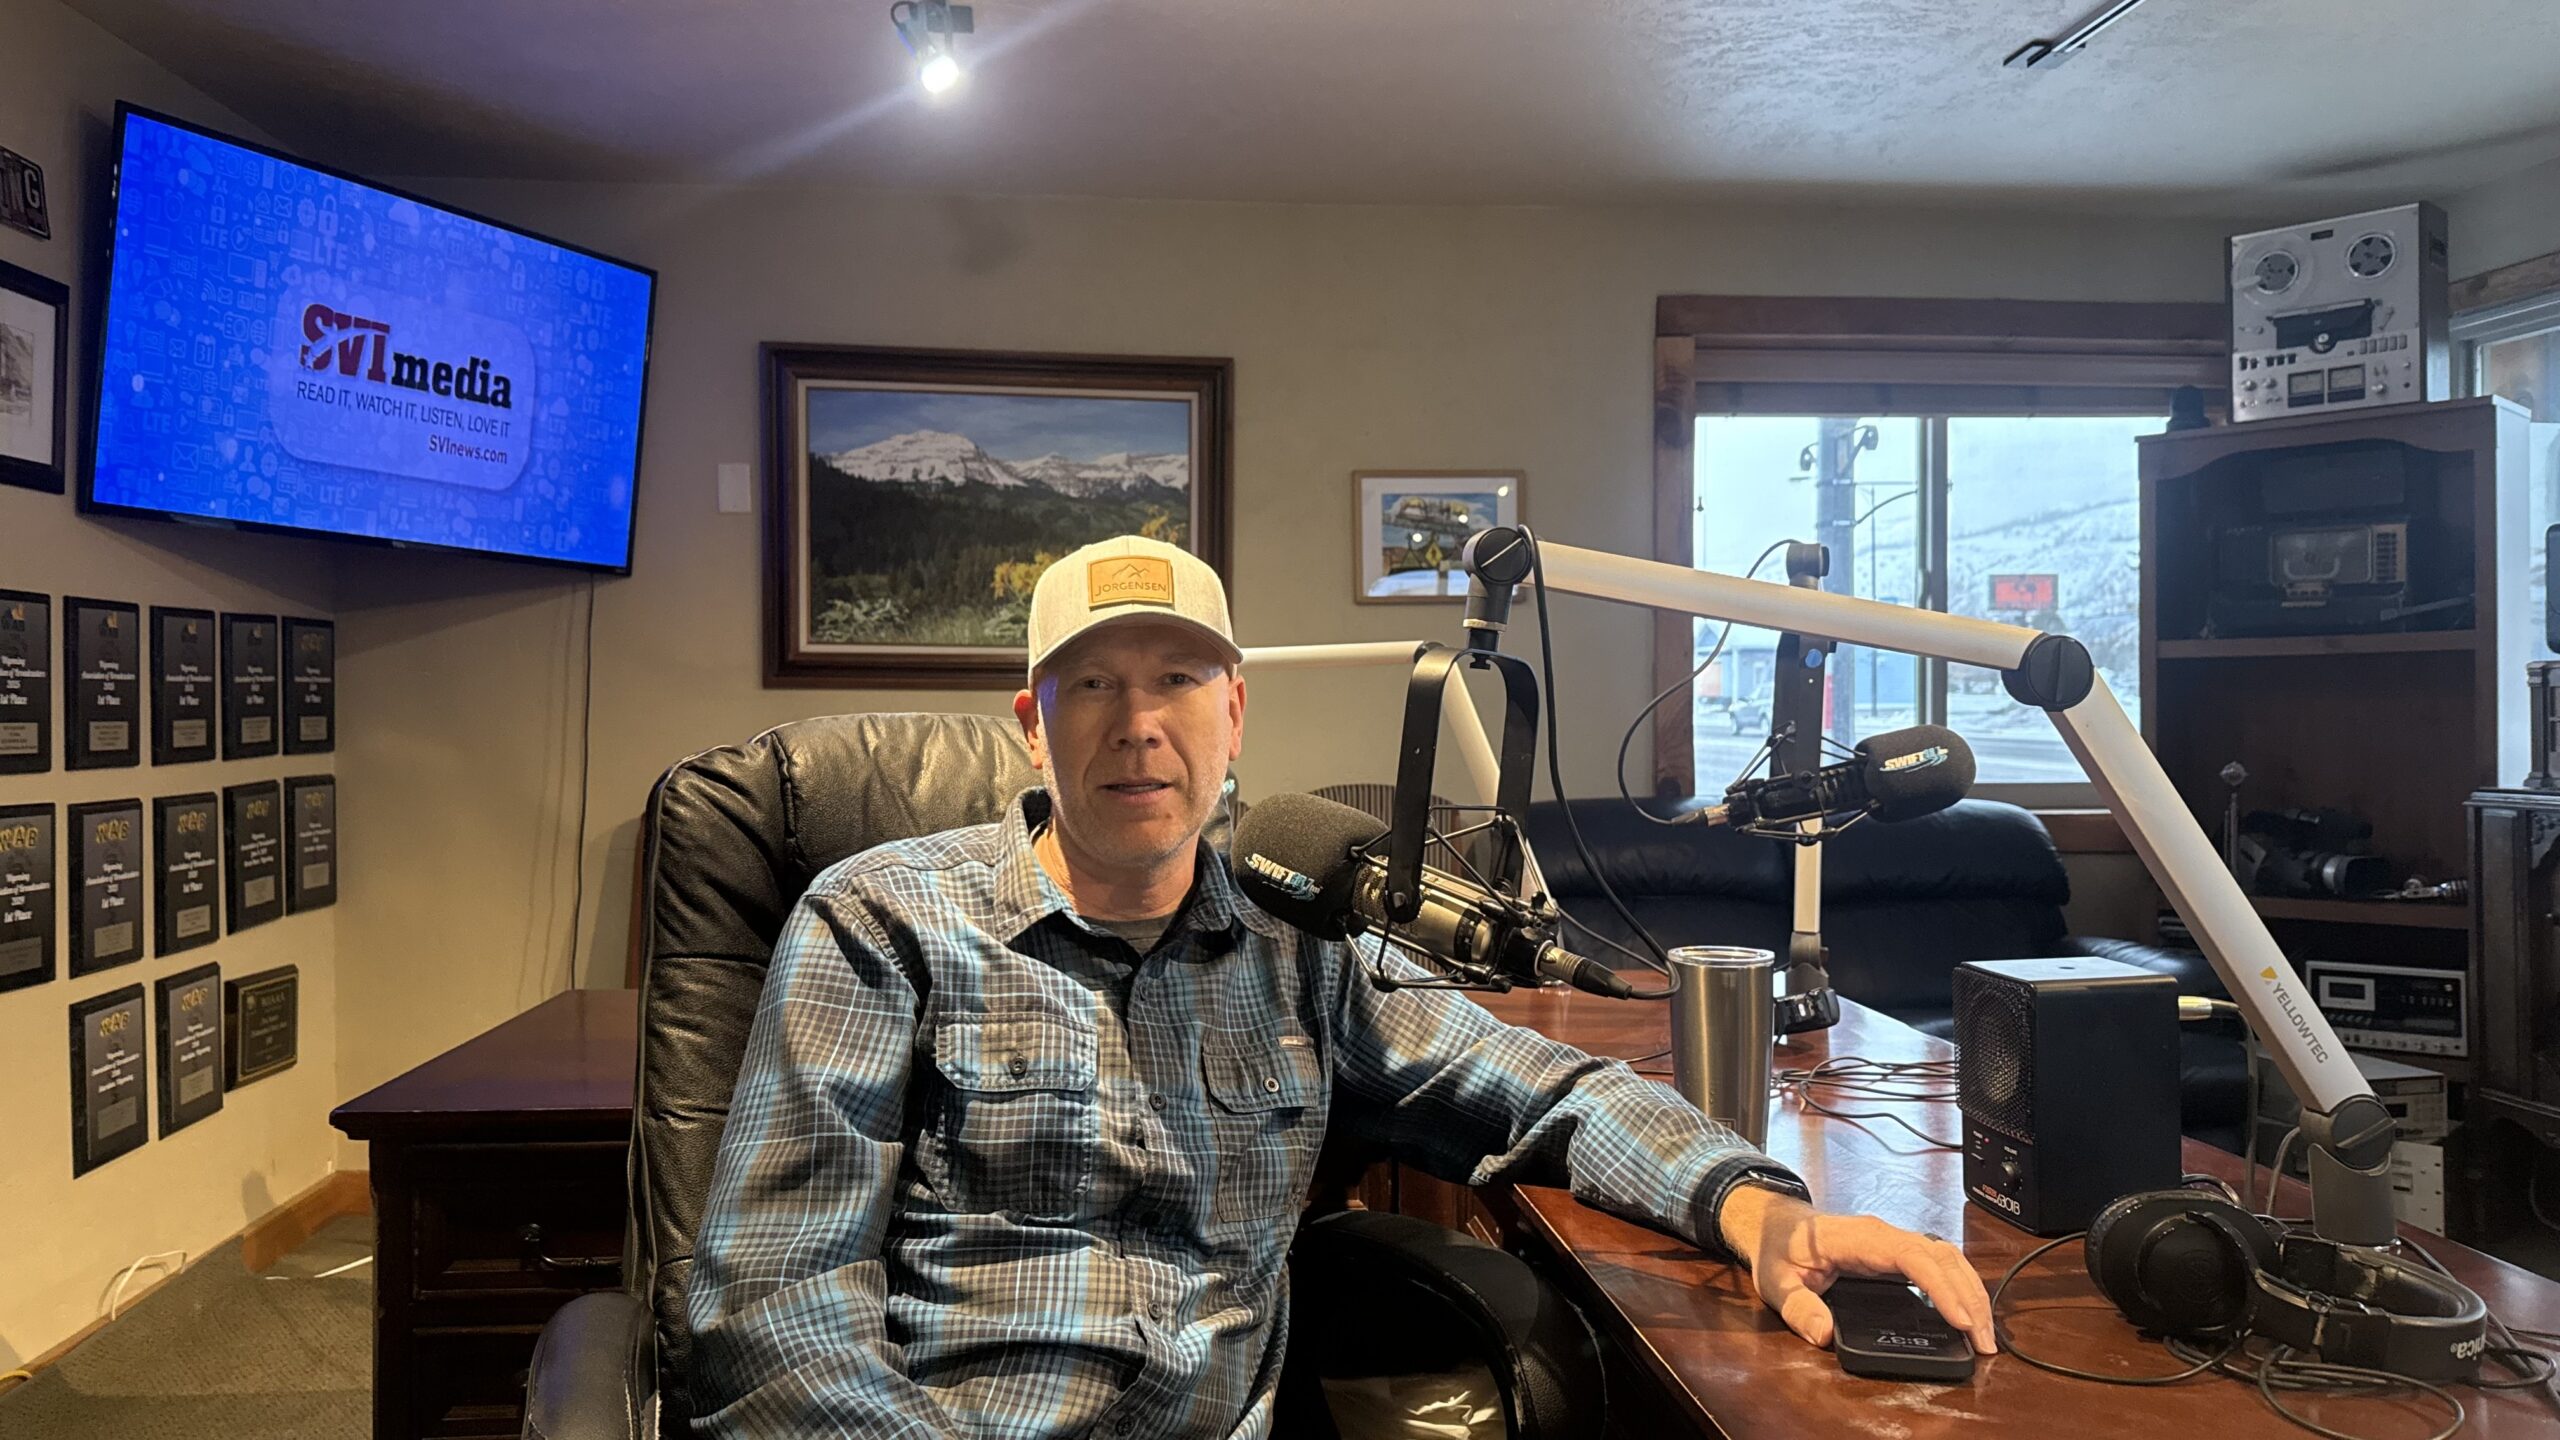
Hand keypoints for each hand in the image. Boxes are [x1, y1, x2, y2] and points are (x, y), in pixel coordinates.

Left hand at [1716, 1184, 1996, 1354]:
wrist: (1774, 1224)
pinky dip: (1959, 1285)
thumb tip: (1824, 1333)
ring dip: (1970, 1291)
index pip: (1914, 1258)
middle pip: (1942, 1257)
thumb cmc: (1777, 1249)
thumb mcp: (1776, 1283)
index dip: (1942, 1288)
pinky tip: (1968, 1312)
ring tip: (1985, 1333)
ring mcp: (1893, 1240)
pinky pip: (1937, 1263)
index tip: (1961, 1321)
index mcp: (1860, 1238)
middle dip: (1969, 1297)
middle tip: (1985, 1342)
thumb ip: (1798, 1308)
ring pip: (1947, 1257)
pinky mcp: (1896, 1251)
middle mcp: (1884, 1234)